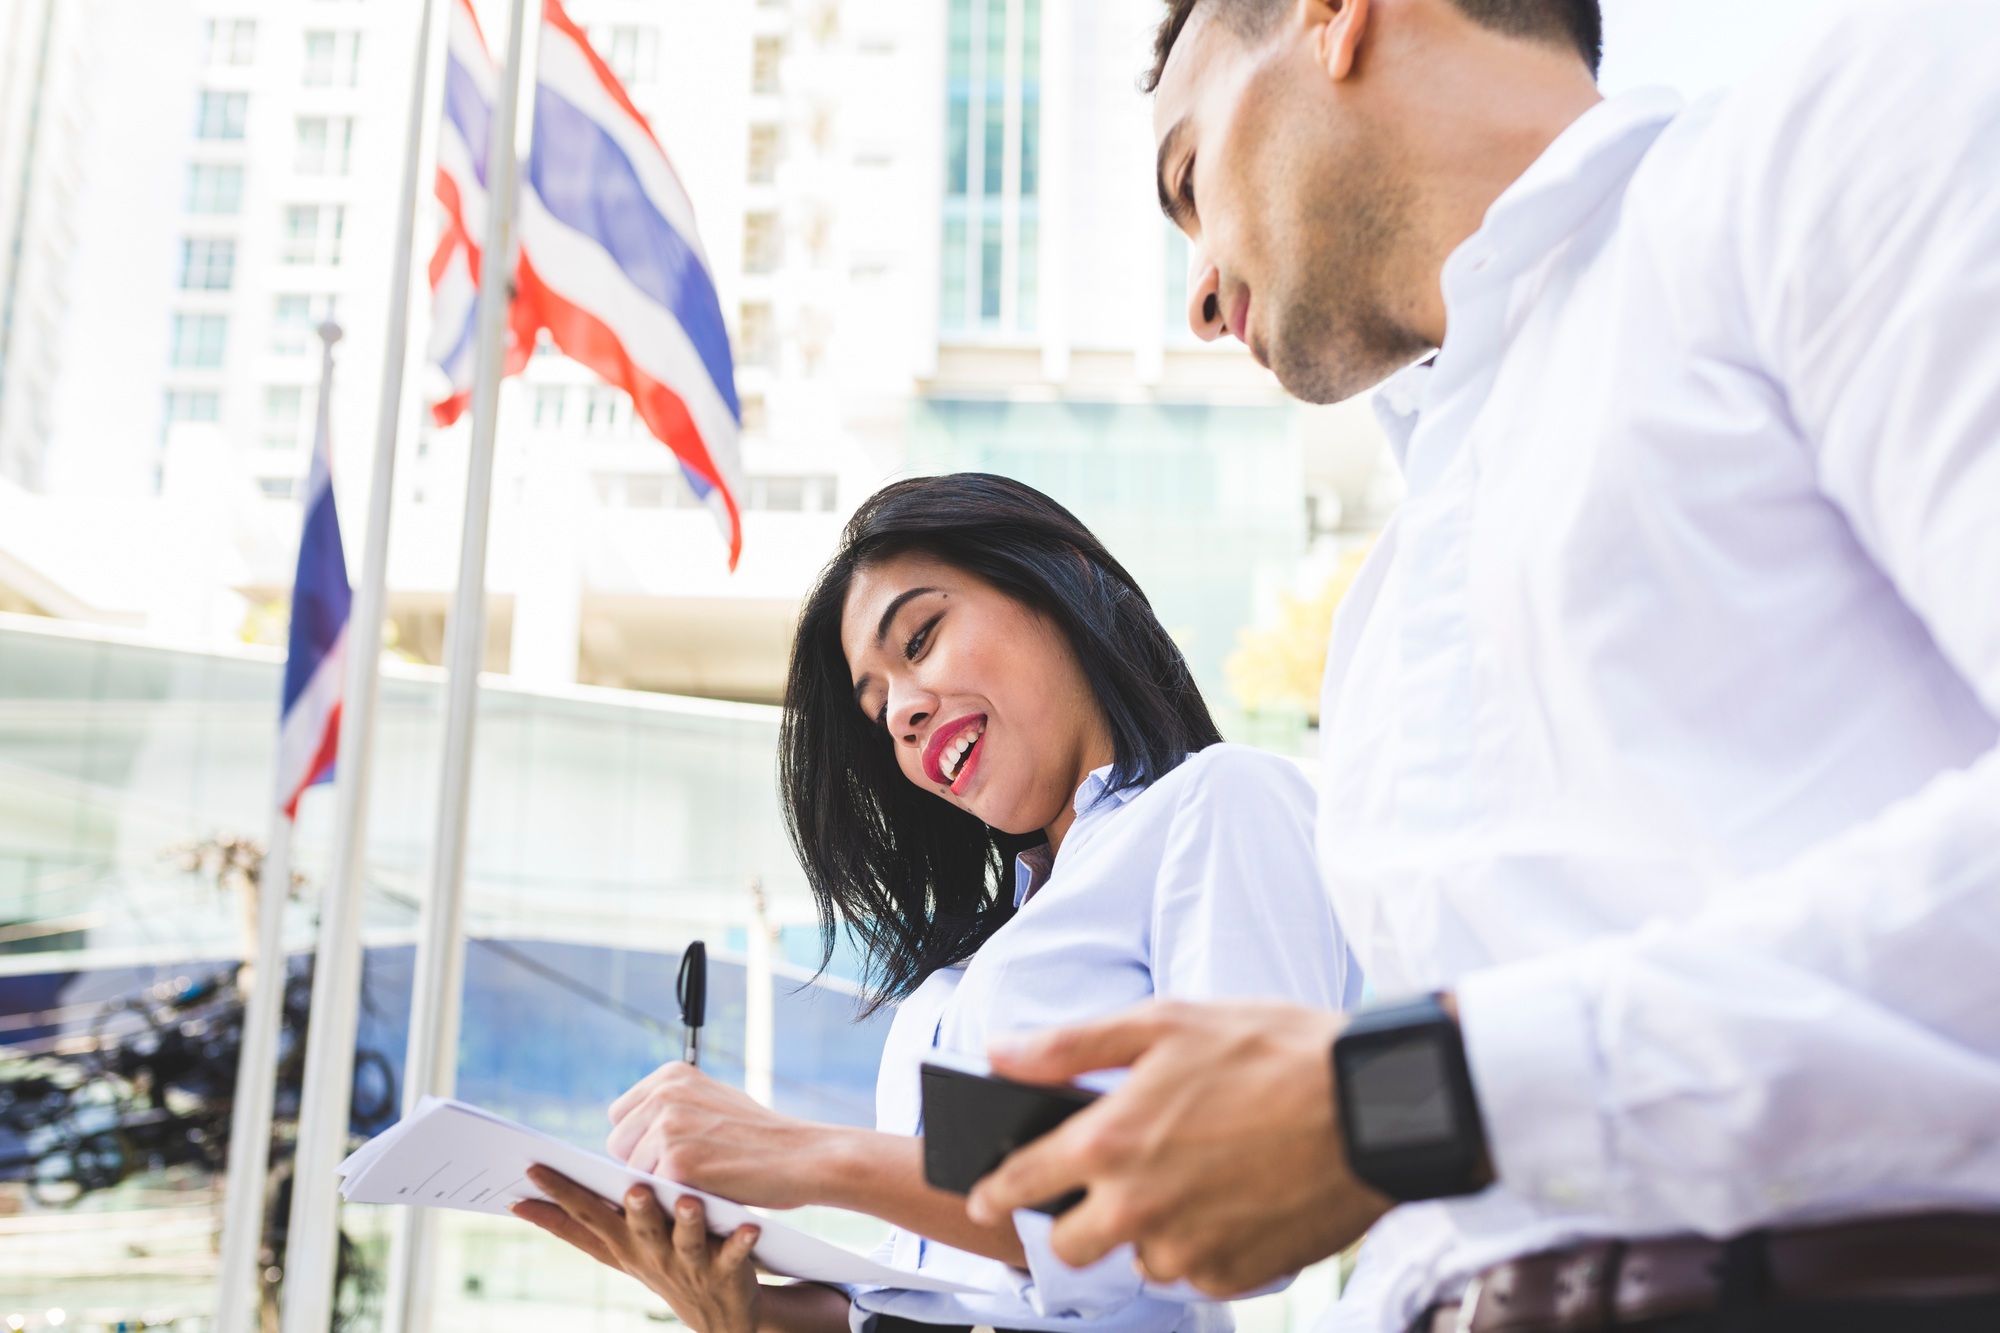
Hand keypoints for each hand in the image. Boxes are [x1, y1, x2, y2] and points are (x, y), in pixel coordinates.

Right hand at [513, 1167, 760, 1332]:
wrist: (721, 1318)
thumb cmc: (661, 1265)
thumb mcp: (615, 1250)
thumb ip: (577, 1226)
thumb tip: (520, 1203)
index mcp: (622, 1242)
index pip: (583, 1217)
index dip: (558, 1196)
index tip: (530, 1170)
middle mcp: (650, 1255)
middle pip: (634, 1230)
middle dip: (632, 1210)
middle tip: (632, 1186)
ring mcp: (687, 1266)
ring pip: (686, 1242)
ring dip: (686, 1224)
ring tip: (690, 1202)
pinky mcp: (726, 1272)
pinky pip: (735, 1255)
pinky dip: (741, 1242)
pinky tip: (751, 1226)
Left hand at [607, 1062, 829, 1208]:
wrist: (801, 1156)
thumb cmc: (760, 1137)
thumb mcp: (711, 1102)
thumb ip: (672, 1108)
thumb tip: (630, 1130)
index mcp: (671, 1075)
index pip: (621, 1115)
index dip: (642, 1140)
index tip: (672, 1151)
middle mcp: (664, 1093)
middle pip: (618, 1144)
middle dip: (645, 1163)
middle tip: (689, 1170)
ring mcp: (668, 1126)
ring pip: (633, 1172)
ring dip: (661, 1184)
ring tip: (701, 1179)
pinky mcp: (675, 1161)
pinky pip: (652, 1192)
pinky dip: (675, 1199)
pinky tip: (706, 1191)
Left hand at [964, 999, 1392, 1296]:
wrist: (1373, 1106)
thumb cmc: (1273, 1051)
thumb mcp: (1166, 1023)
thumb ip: (1073, 1046)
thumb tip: (1000, 1053)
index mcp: (1113, 1141)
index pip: (1024, 1182)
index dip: (995, 1189)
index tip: (984, 1196)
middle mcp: (1141, 1207)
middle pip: (1071, 1245)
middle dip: (1073, 1221)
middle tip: (1104, 1187)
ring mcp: (1190, 1248)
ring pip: (1139, 1259)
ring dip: (1149, 1230)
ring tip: (1193, 1175)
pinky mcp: (1238, 1274)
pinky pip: (1196, 1271)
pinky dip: (1202, 1243)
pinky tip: (1232, 1196)